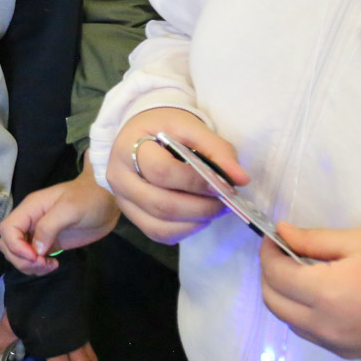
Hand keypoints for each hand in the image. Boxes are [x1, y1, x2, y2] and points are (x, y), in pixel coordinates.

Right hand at [0, 163, 118, 274]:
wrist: (107, 199)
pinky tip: (54, 265)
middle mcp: (30, 221)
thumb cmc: (89, 199)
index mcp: (30, 209)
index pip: (7, 229)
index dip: (15, 246)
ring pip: (18, 253)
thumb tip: (36, 250)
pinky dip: (38, 266)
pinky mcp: (50, 243)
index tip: (35, 256)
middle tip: (43, 263)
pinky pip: (33, 258)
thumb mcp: (69, 209)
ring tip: (49, 265)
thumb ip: (49, 227)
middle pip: (8, 244)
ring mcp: (39, 233)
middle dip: (20, 258)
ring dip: (28, 265)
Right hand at [105, 109, 246, 244]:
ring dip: (194, 222)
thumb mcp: (191, 127)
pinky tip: (198, 216)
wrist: (142, 133)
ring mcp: (123, 201)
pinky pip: (158, 233)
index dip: (196, 182)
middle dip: (200, 207)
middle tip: (225, 201)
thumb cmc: (166, 127)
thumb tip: (241, 179)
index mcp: (128, 148)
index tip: (224, 185)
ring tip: (215, 209)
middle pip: (161, 204)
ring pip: (159, 225)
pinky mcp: (132, 216)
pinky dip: (184, 231)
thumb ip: (217, 150)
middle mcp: (119, 179)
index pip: (162, 172)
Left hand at [260, 226, 360, 359]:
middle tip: (283, 254)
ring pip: (289, 320)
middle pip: (273, 302)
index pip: (275, 274)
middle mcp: (324, 325)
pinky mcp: (347, 353)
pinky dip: (302, 314)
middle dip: (270, 275)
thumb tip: (282, 233)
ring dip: (284, 296)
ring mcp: (335, 343)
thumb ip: (314, 240)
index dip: (268, 252)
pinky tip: (320, 295)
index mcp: (326, 293)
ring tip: (302, 273)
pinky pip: (310, 333)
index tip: (275, 237)